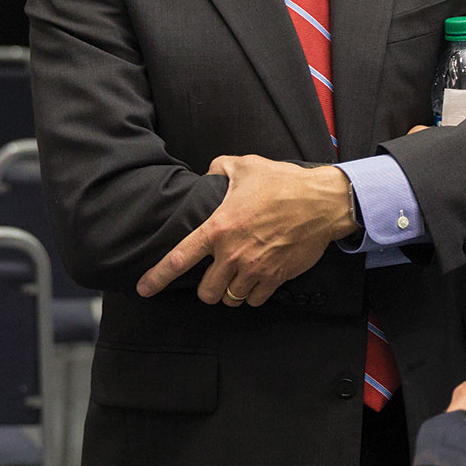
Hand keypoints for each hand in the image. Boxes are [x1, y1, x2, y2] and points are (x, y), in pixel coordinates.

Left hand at [136, 156, 356, 305]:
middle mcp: (233, 253)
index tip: (144, 288)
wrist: (322, 202)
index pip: (179, 259)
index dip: (157, 277)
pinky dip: (252, 295)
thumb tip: (208, 175)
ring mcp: (255, 268)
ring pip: (230, 299)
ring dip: (230, 292)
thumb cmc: (283, 182)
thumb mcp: (244, 166)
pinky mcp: (276, 277)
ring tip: (236, 278)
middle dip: (206, 288)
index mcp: (218, 228)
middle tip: (213, 277)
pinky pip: (255, 300)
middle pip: (206, 292)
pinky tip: (256, 281)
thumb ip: (218, 169)